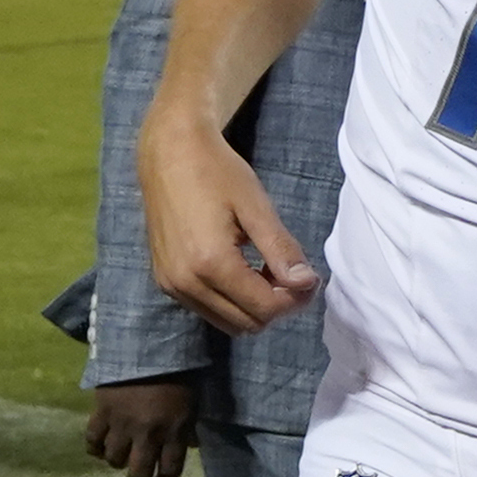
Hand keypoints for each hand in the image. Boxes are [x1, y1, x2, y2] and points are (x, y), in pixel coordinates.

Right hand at [84, 377, 198, 476]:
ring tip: (121, 454)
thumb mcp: (192, 400)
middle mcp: (148, 432)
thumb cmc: (178, 372)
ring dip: (117, 461)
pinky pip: (92, 440)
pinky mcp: (102, 412)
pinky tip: (100, 446)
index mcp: (175, 430)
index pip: (169, 470)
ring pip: (113, 459)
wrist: (149, 344)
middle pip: (137, 472)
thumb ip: (187, 427)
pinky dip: (95, 447)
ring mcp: (123, 423)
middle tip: (136, 476)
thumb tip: (187, 448)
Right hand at [137, 105, 318, 334]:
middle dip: (277, 306)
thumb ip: (280, 249)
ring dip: (254, 307)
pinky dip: (232, 301)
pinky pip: (207, 309)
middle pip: (246, 323)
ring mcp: (171, 285)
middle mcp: (185, 283)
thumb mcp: (256, 206)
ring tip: (268, 271)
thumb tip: (305, 283)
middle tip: (294, 276)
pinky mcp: (164, 281)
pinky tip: (244, 269)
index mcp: (210, 263)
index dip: (295, 300)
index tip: (311, 279)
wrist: (169, 153)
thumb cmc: (216, 172)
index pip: (264, 308)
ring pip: (227, 322)